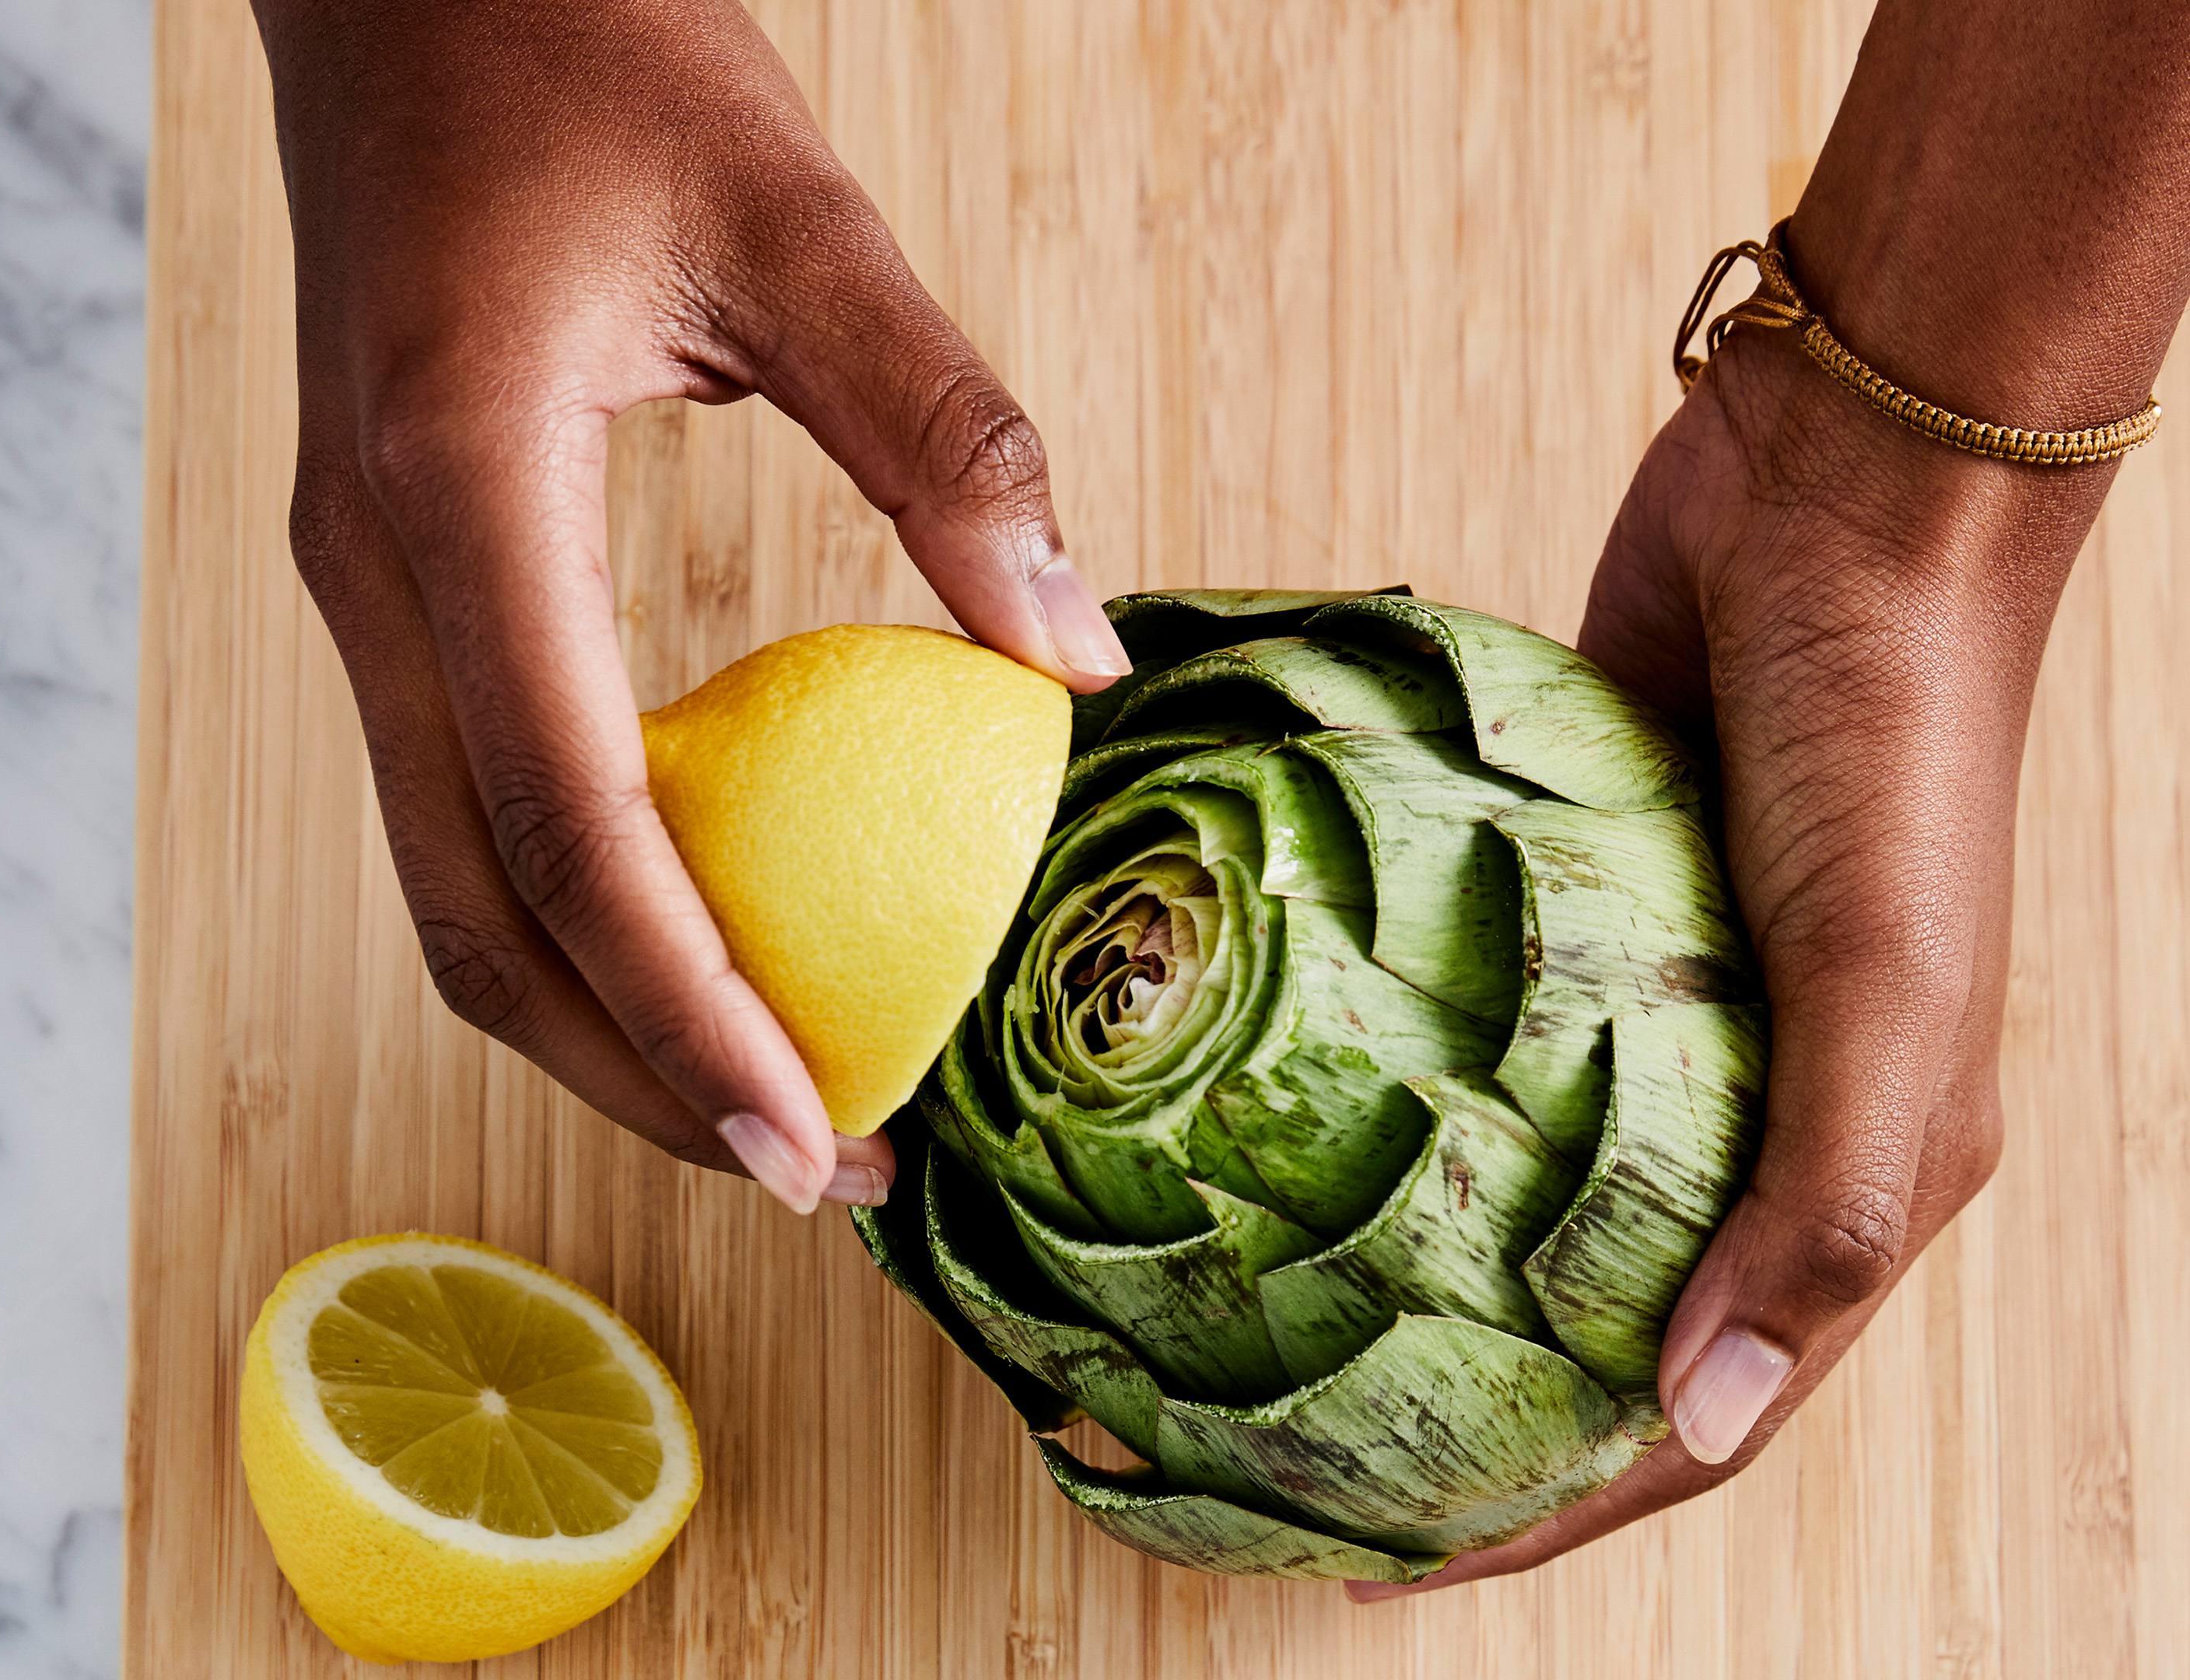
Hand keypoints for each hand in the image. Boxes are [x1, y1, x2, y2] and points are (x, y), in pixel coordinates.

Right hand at [253, 0, 1129, 1212]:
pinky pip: (473, 802)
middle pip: (483, 920)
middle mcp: (372, 575)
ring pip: (456, 886)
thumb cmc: (588, 54)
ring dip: (602, 1019)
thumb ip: (943, 432)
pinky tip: (707, 940)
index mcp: (455, 497)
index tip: (817, 1144)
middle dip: (642, 1077)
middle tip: (819, 1170)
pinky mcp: (397, 580)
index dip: (694, 1015)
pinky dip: (581, 910)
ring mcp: (362, 587)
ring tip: (769, 1095)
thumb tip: (1073, 653)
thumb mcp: (794, 220)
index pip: (574, 832)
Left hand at [1349, 0, 2189, 1598]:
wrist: (1834, 496)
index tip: (1377, 1558)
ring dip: (1369, 1255)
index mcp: (1835, 1166)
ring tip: (1209, 1310)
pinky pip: (1434, 1028)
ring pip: (1483, 1180)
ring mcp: (1621, 1008)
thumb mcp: (1895, 990)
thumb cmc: (1891, 740)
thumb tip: (1700, 1415)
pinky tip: (1241, 1117)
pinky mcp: (1542, 906)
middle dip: (1419, 1404)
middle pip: (1559, 1312)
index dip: (1544, 1505)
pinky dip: (1354, 1085)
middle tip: (1242, 1451)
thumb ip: (1826, 1200)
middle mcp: (1723, 1106)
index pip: (1683, 1404)